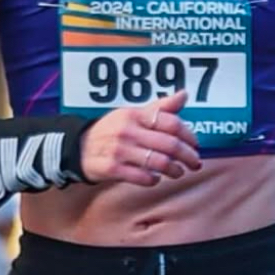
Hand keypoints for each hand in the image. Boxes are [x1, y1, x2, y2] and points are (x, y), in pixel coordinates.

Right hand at [79, 90, 201, 187]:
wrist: (78, 147)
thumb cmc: (112, 131)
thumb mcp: (133, 114)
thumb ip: (159, 108)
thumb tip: (184, 95)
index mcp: (135, 115)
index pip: (171, 123)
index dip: (189, 135)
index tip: (196, 145)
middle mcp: (128, 131)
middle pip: (170, 144)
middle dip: (188, 156)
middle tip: (195, 163)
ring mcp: (120, 150)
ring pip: (159, 162)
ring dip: (175, 170)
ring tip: (179, 172)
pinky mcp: (112, 169)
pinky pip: (142, 177)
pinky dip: (154, 180)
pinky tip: (156, 178)